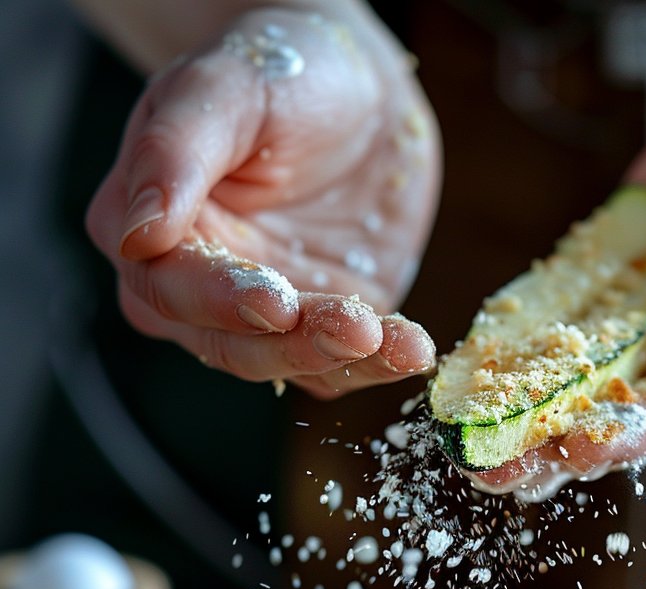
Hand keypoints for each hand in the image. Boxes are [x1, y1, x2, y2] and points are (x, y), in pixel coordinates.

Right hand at [86, 4, 440, 397]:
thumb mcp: (222, 88)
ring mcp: (261, 319)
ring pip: (289, 362)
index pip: (170, 287)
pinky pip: (343, 366)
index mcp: (149, 234)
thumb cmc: (277, 69)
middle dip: (295, 342)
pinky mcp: (320, 333)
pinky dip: (380, 363)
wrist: (356, 89)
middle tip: (355, 328)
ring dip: (344, 358)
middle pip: (230, 343)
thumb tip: (137, 235)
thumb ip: (173, 154)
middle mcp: (195, 291)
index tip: (274, 301)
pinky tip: (412, 349)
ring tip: (398, 341)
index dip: (220, 300)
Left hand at [474, 78, 645, 498]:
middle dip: (559, 451)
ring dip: (529, 428)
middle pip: (626, 424)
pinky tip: (471, 392)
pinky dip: (520, 372)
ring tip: (471, 454)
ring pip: (586, 401)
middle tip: (495, 471)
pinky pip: (564, 353)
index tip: (577, 449)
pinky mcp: (612, 324)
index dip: (631, 433)